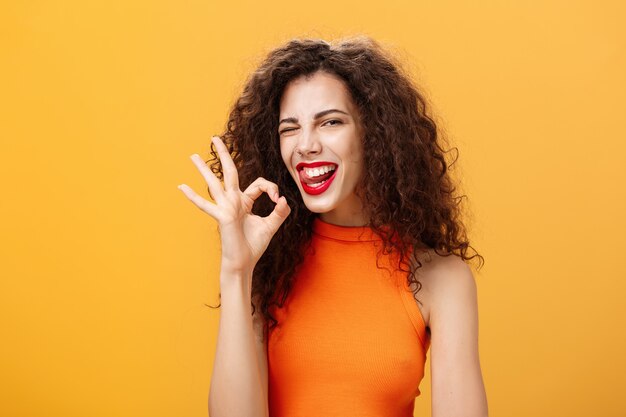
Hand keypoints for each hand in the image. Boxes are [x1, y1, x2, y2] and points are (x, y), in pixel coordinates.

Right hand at [178, 136, 290, 274]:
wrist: (243, 263)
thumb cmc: (253, 246)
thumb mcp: (271, 226)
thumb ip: (280, 212)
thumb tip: (285, 200)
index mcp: (244, 201)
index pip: (258, 184)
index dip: (271, 188)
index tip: (278, 200)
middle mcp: (233, 201)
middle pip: (228, 172)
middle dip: (223, 154)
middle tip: (214, 138)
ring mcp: (225, 208)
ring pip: (214, 183)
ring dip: (203, 169)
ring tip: (192, 156)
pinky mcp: (222, 217)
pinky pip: (206, 205)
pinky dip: (193, 196)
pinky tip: (181, 187)